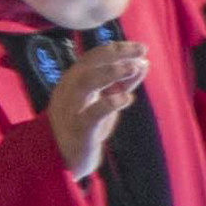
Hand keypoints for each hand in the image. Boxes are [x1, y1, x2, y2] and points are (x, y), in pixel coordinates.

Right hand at [46, 41, 148, 179]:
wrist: (60, 158)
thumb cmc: (84, 124)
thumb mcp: (104, 99)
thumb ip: (123, 82)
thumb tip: (144, 62)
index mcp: (74, 79)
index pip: (95, 56)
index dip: (118, 49)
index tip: (141, 47)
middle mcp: (70, 89)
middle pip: (89, 64)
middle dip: (115, 55)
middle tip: (140, 54)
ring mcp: (72, 108)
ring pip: (86, 83)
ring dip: (110, 72)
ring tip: (132, 68)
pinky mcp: (78, 129)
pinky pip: (91, 114)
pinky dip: (109, 104)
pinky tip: (127, 98)